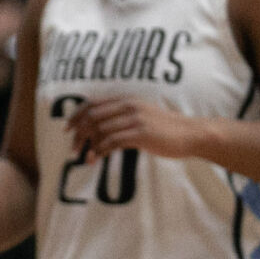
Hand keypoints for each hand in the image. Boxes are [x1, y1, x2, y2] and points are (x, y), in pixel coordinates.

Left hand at [66, 96, 205, 161]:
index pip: (91, 103)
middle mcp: (127, 106)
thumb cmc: (165, 128)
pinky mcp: (141, 134)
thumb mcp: (141, 114)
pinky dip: (100, 150)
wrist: (192, 134)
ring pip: (100, 129)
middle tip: (72, 147)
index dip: (76, 116)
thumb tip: (97, 127)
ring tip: (83, 157)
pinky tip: (95, 158)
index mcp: (125, 100)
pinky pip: (112, 141)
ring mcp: (134, 119)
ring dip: (87, 145)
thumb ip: (121, 116)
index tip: (67, 129)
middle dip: (78, 132)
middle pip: (92, 116)